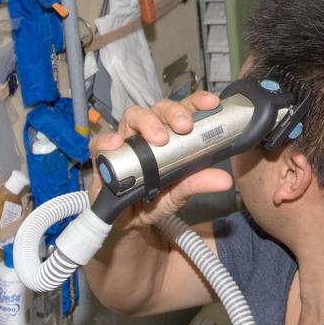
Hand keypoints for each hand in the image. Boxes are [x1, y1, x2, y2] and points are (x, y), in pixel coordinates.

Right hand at [91, 92, 233, 228]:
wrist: (127, 222)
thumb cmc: (153, 199)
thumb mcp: (178, 194)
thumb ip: (197, 183)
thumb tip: (224, 180)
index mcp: (170, 135)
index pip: (184, 110)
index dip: (197, 102)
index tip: (212, 104)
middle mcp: (147, 132)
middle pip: (158, 109)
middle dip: (173, 112)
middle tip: (184, 126)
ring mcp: (124, 141)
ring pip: (132, 116)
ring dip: (146, 122)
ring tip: (158, 138)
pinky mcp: (102, 155)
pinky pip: (99, 142)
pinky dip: (107, 140)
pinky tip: (116, 144)